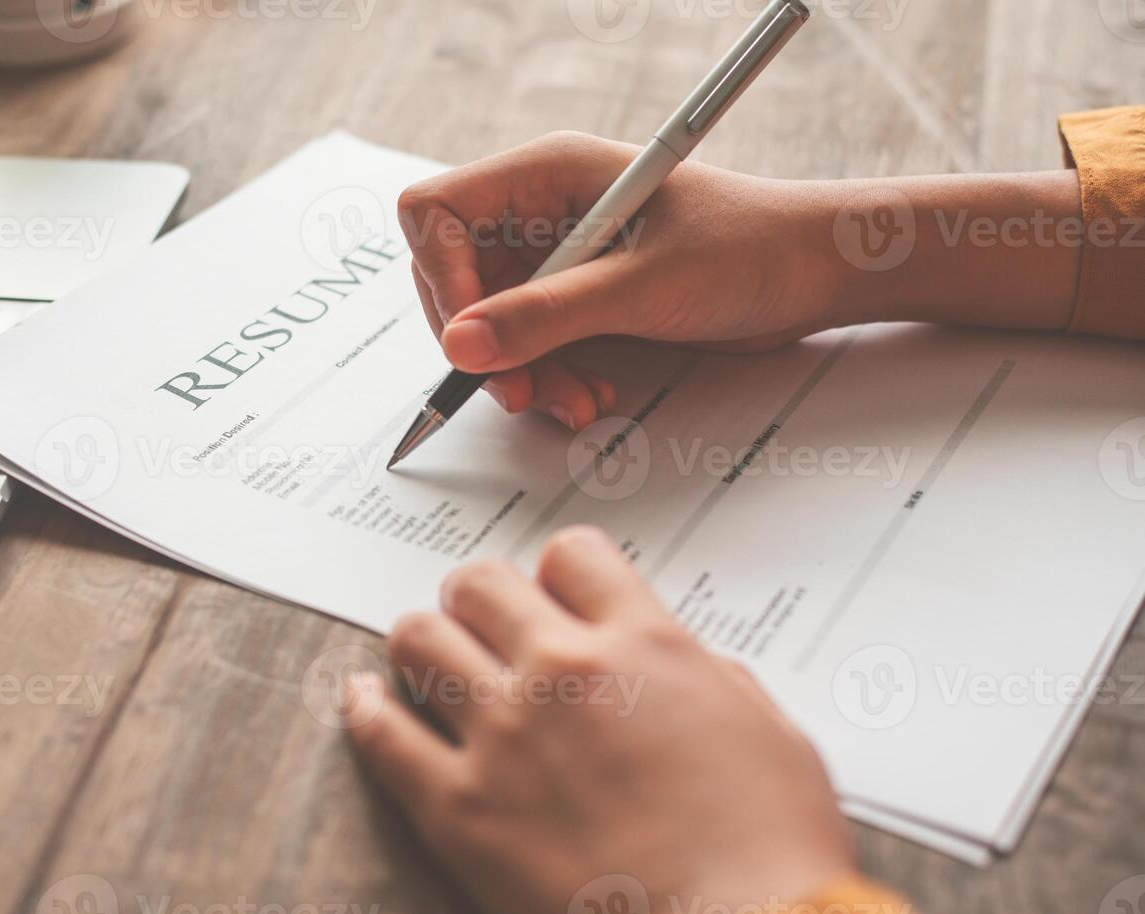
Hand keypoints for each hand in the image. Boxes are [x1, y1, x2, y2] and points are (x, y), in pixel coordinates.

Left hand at [346, 526, 854, 913]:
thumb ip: (711, 681)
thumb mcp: (773, 738)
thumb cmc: (769, 858)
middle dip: (480, 597)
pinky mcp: (457, 808)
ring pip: (420, 639)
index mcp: (643, 646)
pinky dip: (366, 708)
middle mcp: (562, 672)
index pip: (572, 555)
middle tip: (484, 624)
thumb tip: (679, 666)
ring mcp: (502, 736)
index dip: (561, 572)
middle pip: (481, 584)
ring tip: (429, 659)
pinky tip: (366, 699)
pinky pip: (382, 734)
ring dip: (424, 641)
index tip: (555, 595)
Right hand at [397, 132, 846, 430]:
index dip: (442, 277)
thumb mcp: (643, 285)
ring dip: (522, 374)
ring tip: (574, 401)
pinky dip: (550, 379)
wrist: (814, 276)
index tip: (473, 336)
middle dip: (485, 343)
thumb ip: (549, 315)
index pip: (437, 213)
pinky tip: (590, 394)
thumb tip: (464, 344)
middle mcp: (542, 212)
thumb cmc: (750, 248)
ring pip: (490, 325)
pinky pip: (531, 346)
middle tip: (519, 388)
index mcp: (548, 174)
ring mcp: (558, 258)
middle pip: (455, 280)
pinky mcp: (579, 300)